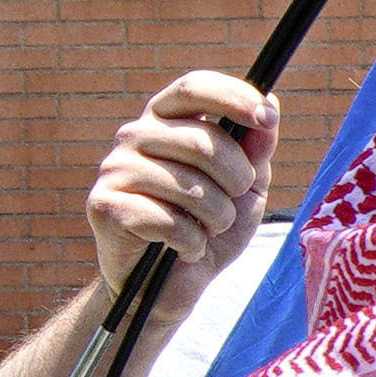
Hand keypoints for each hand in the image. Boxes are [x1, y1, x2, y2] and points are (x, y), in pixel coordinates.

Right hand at [86, 71, 273, 273]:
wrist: (167, 289)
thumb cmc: (207, 230)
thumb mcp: (245, 189)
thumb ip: (255, 150)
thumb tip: (270, 104)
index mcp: (165, 120)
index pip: (195, 87)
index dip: (233, 97)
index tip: (267, 119)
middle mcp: (134, 136)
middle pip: (203, 140)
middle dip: (237, 180)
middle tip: (232, 205)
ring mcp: (115, 169)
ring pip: (191, 185)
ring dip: (216, 218)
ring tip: (206, 230)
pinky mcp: (105, 205)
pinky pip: (169, 220)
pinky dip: (191, 243)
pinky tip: (183, 248)